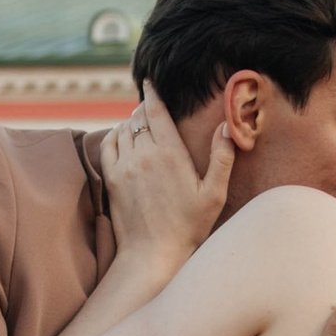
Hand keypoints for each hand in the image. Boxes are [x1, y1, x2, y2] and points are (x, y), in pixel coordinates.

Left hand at [98, 83, 230, 278]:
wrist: (153, 254)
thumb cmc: (189, 227)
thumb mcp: (214, 194)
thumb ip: (222, 158)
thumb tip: (226, 126)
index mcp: (170, 154)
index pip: (156, 111)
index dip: (153, 93)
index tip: (151, 81)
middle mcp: (144, 154)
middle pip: (139, 116)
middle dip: (145, 107)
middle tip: (152, 105)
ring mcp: (125, 166)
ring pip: (123, 128)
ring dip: (132, 121)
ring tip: (141, 122)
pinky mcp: (112, 178)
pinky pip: (109, 144)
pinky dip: (116, 135)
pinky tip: (124, 137)